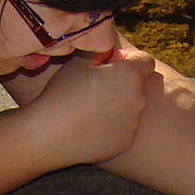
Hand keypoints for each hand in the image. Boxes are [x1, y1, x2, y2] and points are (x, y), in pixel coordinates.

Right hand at [10, 44, 154, 166]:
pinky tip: (89, 125)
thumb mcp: (79, 61)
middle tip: (96, 86)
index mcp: (130, 76)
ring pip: (131, 108)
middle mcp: (139, 100)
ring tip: (90, 108)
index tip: (110, 64)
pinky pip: (123, 129)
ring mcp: (133, 125)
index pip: (145, 61)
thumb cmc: (63, 93)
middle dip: (123, 82)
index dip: (129, 59)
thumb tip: (109, 53)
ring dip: (118, 104)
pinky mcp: (124, 143)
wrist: (49, 134)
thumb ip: (101, 51)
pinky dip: (112, 126)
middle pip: (138, 86)